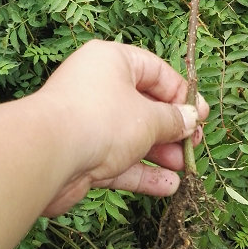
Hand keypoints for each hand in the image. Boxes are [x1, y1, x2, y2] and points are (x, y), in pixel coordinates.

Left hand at [36, 40, 208, 215]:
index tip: (201, 116)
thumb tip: (191, 119)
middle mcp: (98, 86)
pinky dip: (141, 172)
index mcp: (112, 61)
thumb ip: (174, 120)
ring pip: (132, 135)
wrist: (46, 156)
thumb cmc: (101, 120)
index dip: (181, 95)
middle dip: (172, 129)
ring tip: (184, 169)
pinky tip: (167, 187)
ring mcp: (89, 121)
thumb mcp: (148, 118)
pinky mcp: (82, 154)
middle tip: (193, 145)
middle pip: (144, 105)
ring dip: (160, 153)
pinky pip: (118, 160)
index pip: (156, 71)